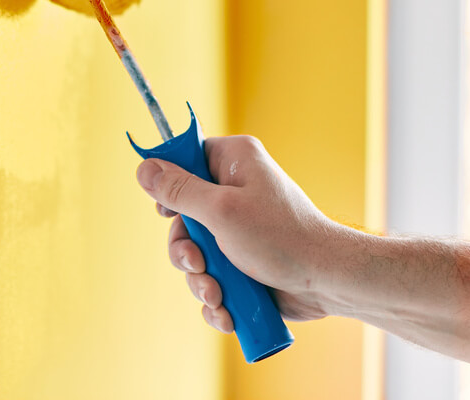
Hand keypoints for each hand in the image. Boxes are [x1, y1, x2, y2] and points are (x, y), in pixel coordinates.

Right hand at [136, 135, 350, 331]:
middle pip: (182, 216)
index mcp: (233, 162)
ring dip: (200, 280)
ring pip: (194, 253)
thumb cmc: (282, 237)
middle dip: (186, 252)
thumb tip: (143, 167)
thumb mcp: (221, 211)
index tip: (167, 212)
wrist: (326, 282)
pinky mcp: (241, 261)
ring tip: (218, 295)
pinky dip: (214, 297)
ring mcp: (237, 229)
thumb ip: (179, 190)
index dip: (170, 185)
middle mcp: (234, 191)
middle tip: (198, 264)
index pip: (185, 159)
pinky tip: (226, 311)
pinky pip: (211, 276)